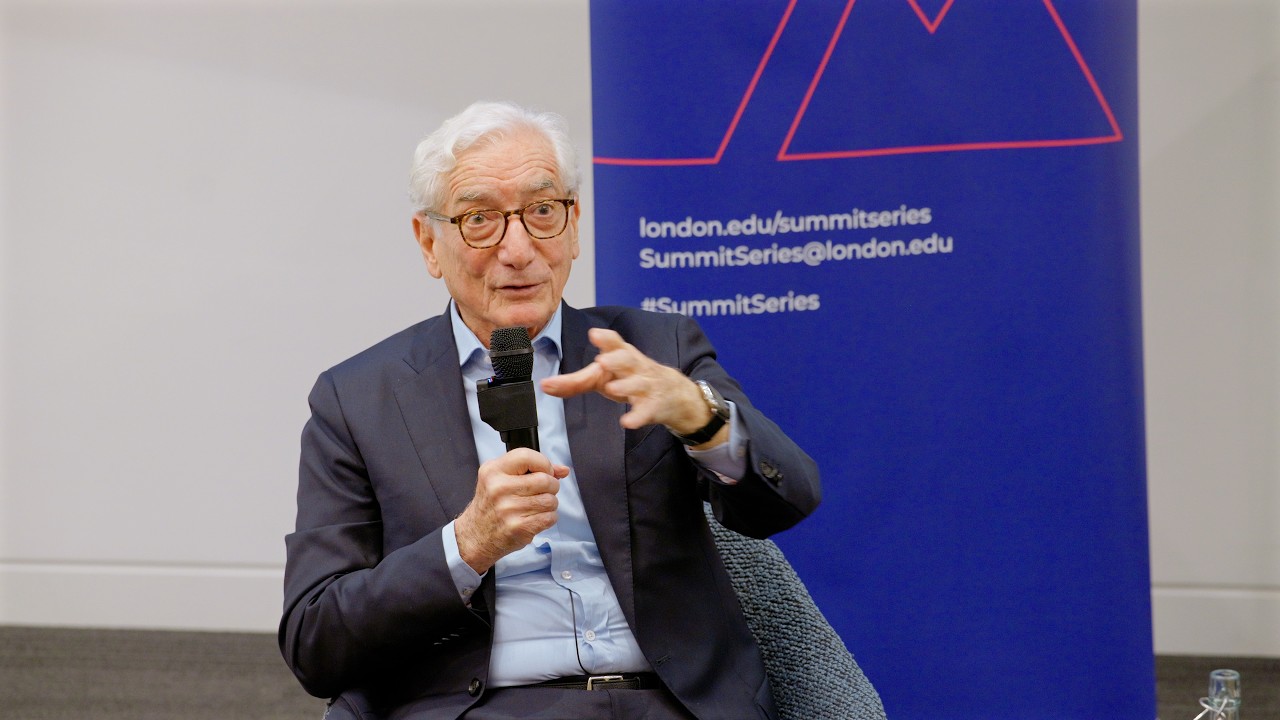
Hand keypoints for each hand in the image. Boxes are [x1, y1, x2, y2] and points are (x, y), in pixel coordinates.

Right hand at [454, 448, 568, 573]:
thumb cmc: (491, 505)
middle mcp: (499, 488)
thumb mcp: (501, 479)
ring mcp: (508, 509)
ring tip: (536, 506)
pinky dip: (548, 518)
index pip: (527, 456)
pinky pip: (550, 517)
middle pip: (545, 480)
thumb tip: (563, 470)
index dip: (543, 463)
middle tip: (542, 491)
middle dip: (551, 486)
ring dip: (550, 504)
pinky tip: (536, 518)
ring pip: (550, 500)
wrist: (475, 535)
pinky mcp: (518, 527)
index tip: (545, 471)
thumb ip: (531, 469)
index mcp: (493, 471)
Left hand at [541, 328, 717, 439]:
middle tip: (602, 361)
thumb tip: (545, 385)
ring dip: (625, 385)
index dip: (606, 338)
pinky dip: (637, 416)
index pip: (615, 342)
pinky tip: (627, 422)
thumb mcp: (603, 377)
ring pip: (638, 383)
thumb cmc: (630, 379)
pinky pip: (646, 411)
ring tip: (612, 388)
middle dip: (616, 359)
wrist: (671, 394)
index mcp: (622, 355)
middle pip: (628, 358)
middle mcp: (635, 367)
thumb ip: (575, 381)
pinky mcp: (654, 406)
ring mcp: (646, 386)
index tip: (594, 334)